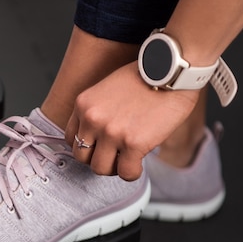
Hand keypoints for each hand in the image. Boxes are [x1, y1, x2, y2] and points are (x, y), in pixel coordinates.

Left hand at [64, 61, 199, 180]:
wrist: (172, 69)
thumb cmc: (146, 76)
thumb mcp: (108, 88)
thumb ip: (99, 111)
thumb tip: (99, 136)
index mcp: (83, 104)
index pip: (70, 138)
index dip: (86, 146)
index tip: (100, 146)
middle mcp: (92, 119)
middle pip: (81, 156)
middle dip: (98, 158)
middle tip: (114, 154)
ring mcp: (111, 132)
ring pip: (100, 169)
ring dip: (114, 168)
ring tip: (126, 159)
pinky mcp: (133, 143)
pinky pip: (126, 172)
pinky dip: (132, 173)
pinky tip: (139, 164)